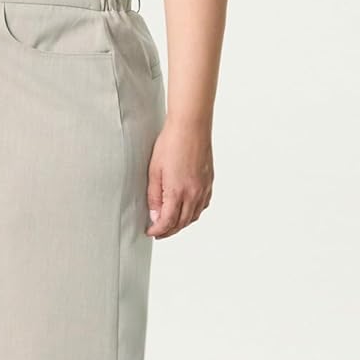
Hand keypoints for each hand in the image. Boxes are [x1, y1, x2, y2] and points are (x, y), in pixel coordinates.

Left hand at [145, 119, 213, 237]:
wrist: (191, 126)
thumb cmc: (171, 143)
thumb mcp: (154, 171)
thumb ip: (154, 196)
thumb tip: (154, 214)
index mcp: (178, 192)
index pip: (167, 222)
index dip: (158, 231)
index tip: (151, 232)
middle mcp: (194, 194)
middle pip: (182, 223)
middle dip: (168, 231)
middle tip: (158, 232)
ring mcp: (203, 188)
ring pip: (193, 216)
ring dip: (181, 224)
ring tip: (170, 224)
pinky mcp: (209, 182)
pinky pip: (203, 205)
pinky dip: (193, 213)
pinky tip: (187, 210)